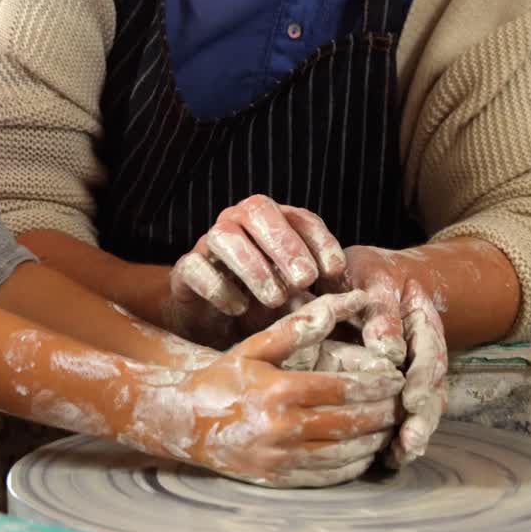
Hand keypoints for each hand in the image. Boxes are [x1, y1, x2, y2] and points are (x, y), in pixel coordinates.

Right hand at [121, 292, 404, 487]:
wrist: (181, 418)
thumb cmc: (222, 376)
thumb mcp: (255, 345)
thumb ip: (299, 327)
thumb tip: (343, 301)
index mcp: (278, 391)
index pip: (343, 390)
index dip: (376, 385)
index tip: (397, 378)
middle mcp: (280, 428)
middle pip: (350, 424)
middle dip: (384, 414)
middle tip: (403, 403)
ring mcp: (278, 458)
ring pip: (344, 454)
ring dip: (374, 442)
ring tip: (391, 426)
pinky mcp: (276, 478)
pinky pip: (327, 477)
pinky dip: (353, 466)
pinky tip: (366, 452)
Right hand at [163, 195, 346, 347]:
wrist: (213, 321)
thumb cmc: (262, 301)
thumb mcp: (296, 295)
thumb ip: (316, 291)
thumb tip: (345, 298)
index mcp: (273, 222)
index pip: (300, 217)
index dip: (320, 241)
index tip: (336, 272)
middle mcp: (239, 222)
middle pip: (259, 210)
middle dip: (285, 244)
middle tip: (305, 280)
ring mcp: (208, 243)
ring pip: (224, 235)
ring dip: (253, 265)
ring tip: (275, 299)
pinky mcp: (185, 270)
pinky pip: (195, 267)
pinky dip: (219, 287)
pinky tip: (239, 308)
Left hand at [316, 246, 448, 466]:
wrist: (363, 276)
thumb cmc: (363, 273)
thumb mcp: (370, 277)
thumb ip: (380, 310)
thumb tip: (388, 350)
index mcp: (423, 318)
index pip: (429, 349)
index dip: (422, 376)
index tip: (410, 397)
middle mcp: (424, 348)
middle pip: (433, 385)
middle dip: (422, 415)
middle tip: (410, 439)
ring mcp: (414, 370)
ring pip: (422, 405)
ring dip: (415, 431)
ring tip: (403, 455)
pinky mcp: (397, 388)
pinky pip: (405, 414)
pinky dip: (399, 436)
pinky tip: (390, 459)